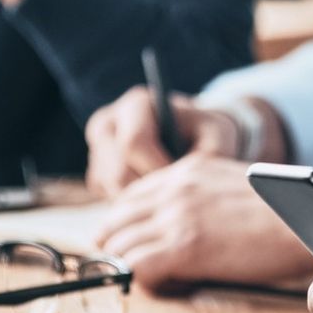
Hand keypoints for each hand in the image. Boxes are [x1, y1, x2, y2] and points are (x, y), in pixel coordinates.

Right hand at [84, 85, 236, 196]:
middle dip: (148, 193)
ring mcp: (96, 151)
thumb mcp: (218, 135)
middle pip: (117, 172)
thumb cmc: (205, 133)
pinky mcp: (95, 174)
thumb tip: (188, 179)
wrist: (191, 138)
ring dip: (140, 203)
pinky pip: (107, 199)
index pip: (134, 143)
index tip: (182, 184)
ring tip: (168, 197)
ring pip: (110, 189)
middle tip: (176, 199)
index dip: (158, 170)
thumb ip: (210, 153)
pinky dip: (131, 206)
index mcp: (136, 106)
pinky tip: (154, 197)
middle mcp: (108, 124)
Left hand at [94, 154, 312, 291]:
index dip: (122, 225)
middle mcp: (175, 188)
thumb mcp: (231, 187)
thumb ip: (198, 197)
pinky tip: (166, 286)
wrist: (312, 223)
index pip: (127, 197)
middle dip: (114, 247)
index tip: (127, 244)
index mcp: (186, 170)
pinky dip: (143, 282)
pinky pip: (136, 268)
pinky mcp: (184, 247)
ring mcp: (177, 216)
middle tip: (126, 269)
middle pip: (113, 221)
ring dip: (128, 267)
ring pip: (119, 246)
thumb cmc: (285, 214)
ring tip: (150, 281)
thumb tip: (177, 223)